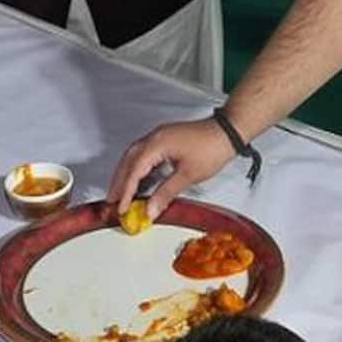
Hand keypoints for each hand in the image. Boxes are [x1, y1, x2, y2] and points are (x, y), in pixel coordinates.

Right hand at [110, 117, 237, 216]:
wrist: (228, 132)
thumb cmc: (212, 148)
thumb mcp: (188, 175)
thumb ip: (165, 193)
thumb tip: (150, 209)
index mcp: (156, 144)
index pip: (134, 171)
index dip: (126, 191)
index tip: (121, 207)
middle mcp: (154, 138)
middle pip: (128, 161)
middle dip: (119, 182)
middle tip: (112, 201)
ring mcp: (159, 137)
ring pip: (134, 156)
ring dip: (126, 175)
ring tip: (122, 194)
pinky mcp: (165, 139)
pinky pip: (144, 154)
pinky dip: (138, 168)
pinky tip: (140, 181)